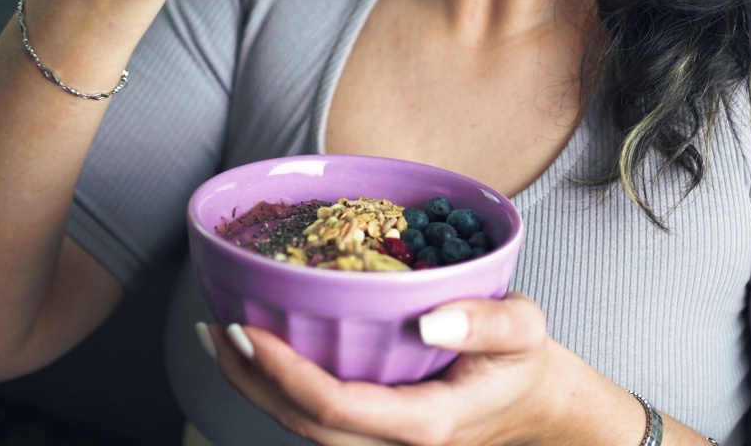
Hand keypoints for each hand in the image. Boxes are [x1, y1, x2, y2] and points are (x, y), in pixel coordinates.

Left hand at [209, 293, 580, 445]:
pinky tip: (258, 352)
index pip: (335, 407)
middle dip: (251, 381)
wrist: (536, 404)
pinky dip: (278, 387)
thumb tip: (427, 318)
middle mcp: (394, 444)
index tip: (249, 330)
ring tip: (219, 338)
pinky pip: (316, 417)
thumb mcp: (525, 329)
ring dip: (255, 387)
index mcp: (424, 423)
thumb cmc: (525, 362)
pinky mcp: (373, 430)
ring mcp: (381, 443)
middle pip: (303, 425)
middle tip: (214, 330)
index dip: (284, 372)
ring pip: (302, 427)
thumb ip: (487, 322)